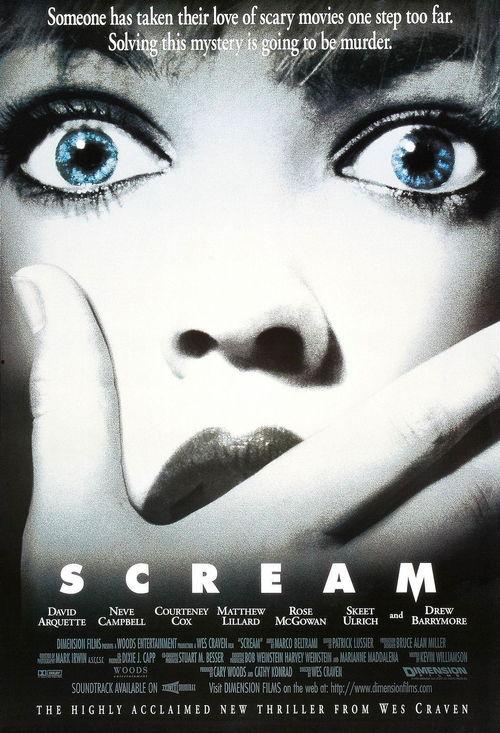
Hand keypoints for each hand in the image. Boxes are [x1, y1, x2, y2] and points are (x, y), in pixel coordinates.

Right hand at [13, 264, 499, 609]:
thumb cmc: (103, 642)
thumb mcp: (68, 523)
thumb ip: (71, 398)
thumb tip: (43, 289)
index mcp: (285, 526)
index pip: (408, 430)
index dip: (477, 376)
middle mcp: (351, 575)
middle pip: (477, 491)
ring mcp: (373, 627)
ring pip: (477, 547)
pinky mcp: (374, 659)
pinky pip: (455, 598)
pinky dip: (478, 547)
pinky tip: (478, 520)